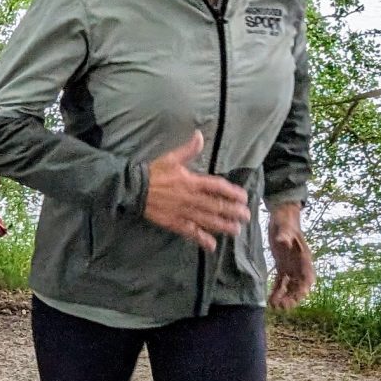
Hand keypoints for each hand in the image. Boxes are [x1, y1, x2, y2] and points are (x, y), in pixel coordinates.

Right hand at [141, 131, 250, 247]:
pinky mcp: (174, 223)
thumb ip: (189, 149)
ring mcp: (183, 212)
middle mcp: (191, 198)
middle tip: (246, 216)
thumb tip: (199, 135)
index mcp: (192, 181)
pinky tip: (212, 246)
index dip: (232, 193)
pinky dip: (202, 239)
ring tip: (236, 230)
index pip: (217, 187)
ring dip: (223, 226)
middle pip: (216, 206)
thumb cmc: (154, 172)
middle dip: (233, 212)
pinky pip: (191, 233)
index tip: (243, 197)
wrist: (134, 189)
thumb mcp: (171, 158)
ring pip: (207, 221)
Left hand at [269, 200, 313, 308]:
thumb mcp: (285, 227)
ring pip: (290, 287)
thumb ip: (285, 235)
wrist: (282, 216)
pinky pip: (280, 282)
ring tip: (274, 306)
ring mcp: (291, 267)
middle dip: (293, 297)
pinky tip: (270, 300)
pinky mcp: (282, 266)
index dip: (305, 287)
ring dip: (284, 297)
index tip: (300, 296)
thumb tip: (282, 241)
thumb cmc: (286, 221)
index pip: (308, 276)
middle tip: (282, 306)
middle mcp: (300, 265)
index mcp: (305, 258)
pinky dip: (276, 291)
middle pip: (299, 286)